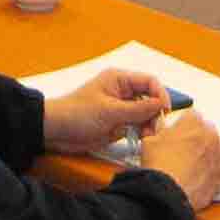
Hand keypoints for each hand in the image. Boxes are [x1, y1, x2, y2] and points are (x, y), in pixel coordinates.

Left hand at [43, 65, 177, 157]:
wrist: (55, 131)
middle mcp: (122, 92)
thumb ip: (137, 109)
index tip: (164, 110)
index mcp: (119, 80)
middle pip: (150, 99)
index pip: (149, 82)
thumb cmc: (75, 113)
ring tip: (147, 136)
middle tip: (156, 128)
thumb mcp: (109, 111)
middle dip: (155, 113)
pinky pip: (136, 126)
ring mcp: (120, 108)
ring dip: (149, 125)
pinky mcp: (117, 123)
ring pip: (145, 114)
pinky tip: (140, 139)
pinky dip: (141, 132)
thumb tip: (160, 105)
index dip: (161, 94)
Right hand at [135, 112, 219, 204]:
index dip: (183, 123)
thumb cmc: (160, 166)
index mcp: (193, 122)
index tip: (178, 130)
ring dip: (211, 148)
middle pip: (207, 129)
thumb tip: (153, 127)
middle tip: (184, 147)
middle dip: (198, 135)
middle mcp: (210, 135)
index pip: (191, 114)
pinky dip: (215, 167)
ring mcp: (219, 154)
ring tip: (197, 159)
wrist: (169, 192)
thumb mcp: (149, 141)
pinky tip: (202, 173)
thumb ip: (155, 130)